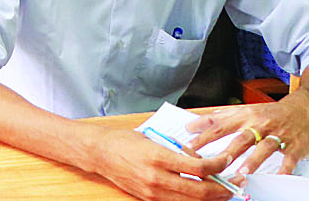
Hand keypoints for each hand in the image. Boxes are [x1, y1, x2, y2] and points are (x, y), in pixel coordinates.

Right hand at [86, 125, 233, 200]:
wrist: (100, 153)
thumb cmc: (125, 141)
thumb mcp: (154, 139)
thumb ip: (179, 151)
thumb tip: (202, 162)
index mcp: (159, 157)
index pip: (199, 168)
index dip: (218, 166)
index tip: (226, 160)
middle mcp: (157, 178)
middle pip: (200, 191)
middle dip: (223, 189)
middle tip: (235, 183)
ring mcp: (153, 192)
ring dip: (212, 198)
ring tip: (223, 191)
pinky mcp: (149, 199)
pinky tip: (201, 195)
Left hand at [187, 99, 308, 176]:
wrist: (303, 110)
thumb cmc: (269, 113)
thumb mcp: (243, 111)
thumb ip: (218, 119)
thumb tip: (192, 125)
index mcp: (245, 116)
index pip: (221, 126)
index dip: (204, 136)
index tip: (190, 147)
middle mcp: (260, 125)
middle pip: (242, 138)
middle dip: (228, 151)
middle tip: (214, 163)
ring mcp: (278, 135)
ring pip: (265, 147)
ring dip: (253, 160)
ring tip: (241, 172)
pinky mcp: (294, 146)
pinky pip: (288, 159)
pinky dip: (283, 168)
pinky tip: (276, 176)